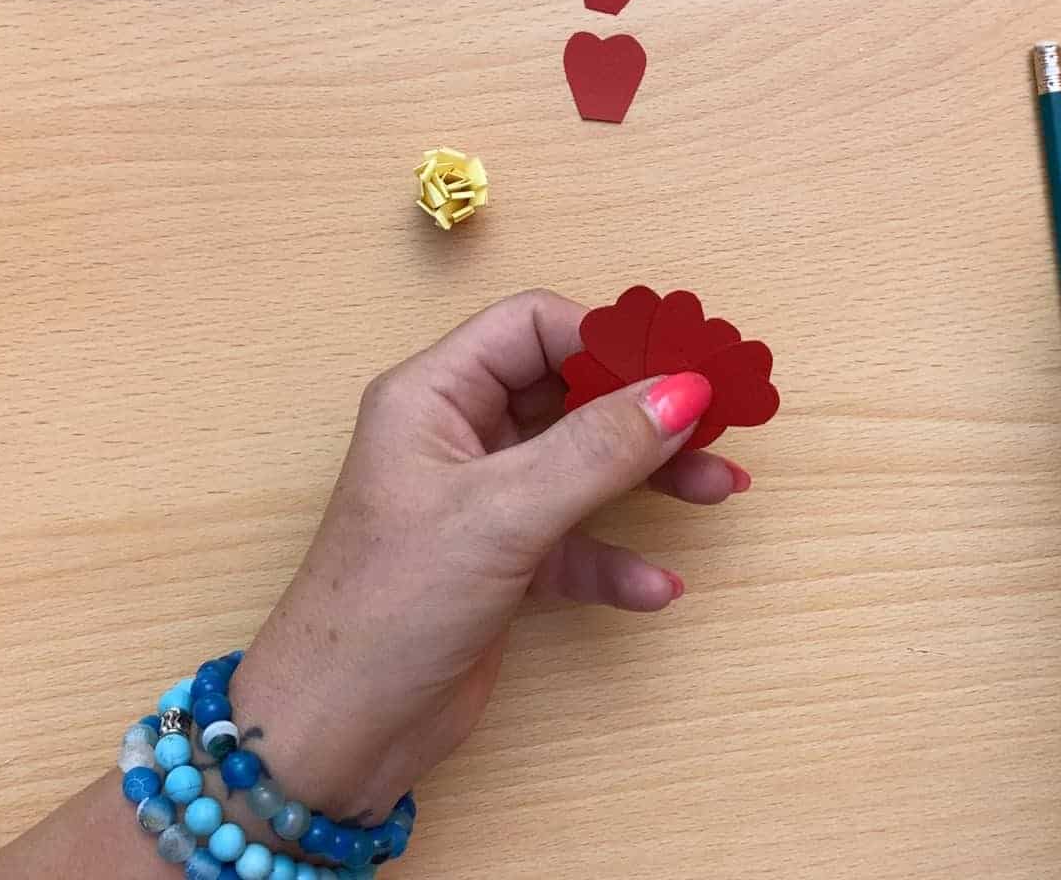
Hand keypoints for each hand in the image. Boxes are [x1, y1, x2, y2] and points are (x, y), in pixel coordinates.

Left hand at [227, 289, 748, 823]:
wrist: (338, 733)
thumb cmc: (387, 608)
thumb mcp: (501, 515)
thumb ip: (597, 450)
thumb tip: (684, 392)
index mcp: (432, 397)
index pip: (533, 328)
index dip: (610, 338)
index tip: (685, 366)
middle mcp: (456, 438)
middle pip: (569, 391)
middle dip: (646, 407)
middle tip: (722, 418)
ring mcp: (480, 503)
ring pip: (584, 466)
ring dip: (652, 477)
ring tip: (720, 489)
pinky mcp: (500, 565)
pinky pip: (578, 543)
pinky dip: (619, 559)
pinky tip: (654, 587)